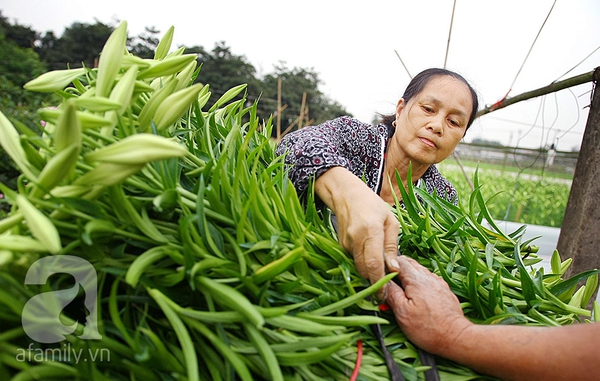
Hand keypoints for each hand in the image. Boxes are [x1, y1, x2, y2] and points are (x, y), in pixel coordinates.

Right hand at [315, 167, 398, 293]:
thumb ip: (392, 246)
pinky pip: (353, 260)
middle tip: (387, 284)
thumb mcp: (390, 221)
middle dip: (375, 280)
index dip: (379, 281)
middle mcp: (355, 239)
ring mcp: (345, 243)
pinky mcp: (341, 245)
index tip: (385, 293)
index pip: (374, 264)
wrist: (346, 194)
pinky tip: (370, 255)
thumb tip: (394, 268)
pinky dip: (363, 262)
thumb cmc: (372, 205)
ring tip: (381, 268)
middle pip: (364, 270)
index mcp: (371, 231)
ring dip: (369, 272)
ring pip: (358, 267)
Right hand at [385, 256, 471, 353]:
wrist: (456, 338)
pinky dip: (419, 283)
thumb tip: (383, 282)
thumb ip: (391, 293)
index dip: (387, 264)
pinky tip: (416, 295)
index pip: (398, 261)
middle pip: (410, 263)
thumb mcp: (402, 313)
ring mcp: (438, 283)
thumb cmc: (428, 328)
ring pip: (419, 271)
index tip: (381, 274)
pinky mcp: (444, 291)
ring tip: (401, 289)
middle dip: (397, 269)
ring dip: (408, 276)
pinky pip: (428, 280)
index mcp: (416, 279)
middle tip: (388, 281)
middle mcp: (429, 277)